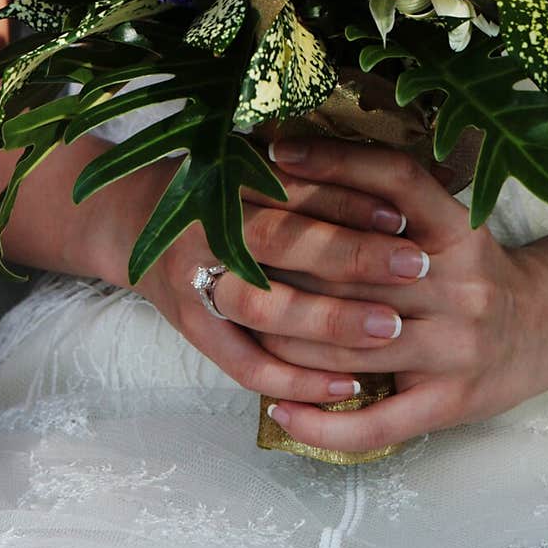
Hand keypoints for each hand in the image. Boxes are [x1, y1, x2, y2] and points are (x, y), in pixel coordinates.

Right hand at [130, 164, 434, 405]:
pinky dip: (296, 378)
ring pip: (264, 306)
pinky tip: (346, 386)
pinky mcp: (192, 327)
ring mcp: (194, 279)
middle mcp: (206, 225)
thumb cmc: (214, 189)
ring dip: (329, 321)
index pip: (294, 186)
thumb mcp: (248, 161)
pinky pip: (245, 363)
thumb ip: (306, 171)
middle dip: (351, 255)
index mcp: (225, 177)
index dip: (349, 200)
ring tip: (390, 328)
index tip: (404, 215)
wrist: (132, 222)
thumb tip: (397, 188)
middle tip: (414, 266)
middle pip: (280, 240)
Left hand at [253, 139, 547, 451]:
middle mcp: (460, 283)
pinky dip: (322, 421)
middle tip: (223, 248)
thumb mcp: (451, 220)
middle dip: (281, 259)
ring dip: (282, 338)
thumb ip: (390, 202)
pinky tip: (280, 411)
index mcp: (459, 229)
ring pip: (347, 346)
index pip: (395, 180)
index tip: (276, 152)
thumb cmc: (479, 267)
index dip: (335, 162)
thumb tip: (303, 164)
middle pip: (352, 268)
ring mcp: (456, 347)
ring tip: (235, 324)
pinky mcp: (451, 401)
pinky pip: (377, 421)